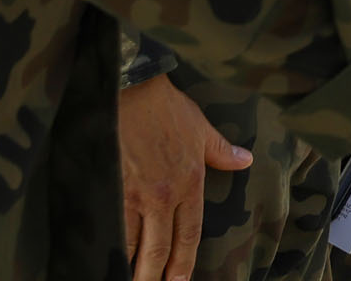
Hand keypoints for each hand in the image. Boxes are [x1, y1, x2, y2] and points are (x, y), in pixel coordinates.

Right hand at [119, 73, 251, 280]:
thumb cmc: (165, 107)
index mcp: (189, 182)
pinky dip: (108, 245)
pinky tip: (104, 257)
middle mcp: (163, 195)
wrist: (130, 88)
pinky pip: (109, 226)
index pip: (188, 234)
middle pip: (158, 249)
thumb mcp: (200, 128)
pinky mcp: (109, 189)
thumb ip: (221, 151)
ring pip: (131, 244)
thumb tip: (245, 161)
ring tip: (126, 280)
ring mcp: (134, 194)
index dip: (183, 262)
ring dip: (129, 267)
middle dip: (155, 276)